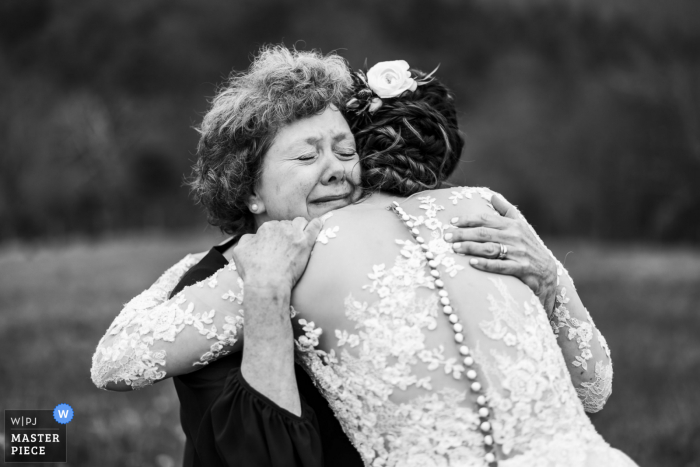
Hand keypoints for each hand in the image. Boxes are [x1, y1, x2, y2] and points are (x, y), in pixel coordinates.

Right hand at [232, 217, 323, 290]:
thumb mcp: (239, 251)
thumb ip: (246, 239)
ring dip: (299, 226)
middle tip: (285, 245)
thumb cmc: (253, 270)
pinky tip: (317, 224)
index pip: (272, 226)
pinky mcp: (306, 243)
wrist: (268, 283)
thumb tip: (254, 237)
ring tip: (300, 235)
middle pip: (286, 224)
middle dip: (286, 232)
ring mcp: (295, 234)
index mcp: (266, 228)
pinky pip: (314, 227)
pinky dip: (316, 224)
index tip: (274, 245)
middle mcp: (280, 227)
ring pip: (300, 222)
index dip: (273, 236)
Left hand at [444, 194, 557, 313]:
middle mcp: (515, 237)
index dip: (468, 220)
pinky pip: (501, 266)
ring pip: (490, 248)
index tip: (452, 222)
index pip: (486, 219)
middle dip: (463, 234)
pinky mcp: (522, 268)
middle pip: (484, 233)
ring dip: (470, 248)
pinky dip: (486, 264)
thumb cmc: (530, 247)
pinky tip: (472, 263)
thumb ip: (507, 210)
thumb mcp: (521, 226)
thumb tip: (492, 196)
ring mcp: (518, 252)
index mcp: (512, 225)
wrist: (549, 272)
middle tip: (446, 237)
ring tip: (454, 249)